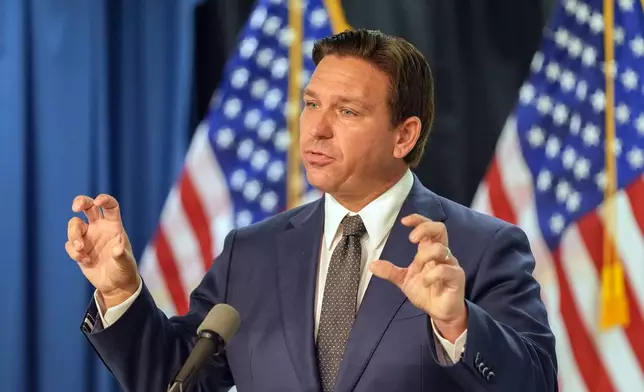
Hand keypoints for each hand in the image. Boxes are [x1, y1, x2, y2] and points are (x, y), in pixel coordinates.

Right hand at [65, 194, 139, 310]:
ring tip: (81, 250)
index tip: (98, 202)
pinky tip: (85, 260)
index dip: (104, 200)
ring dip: (74, 235)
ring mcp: (88, 237)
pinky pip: (70, 244)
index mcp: (114, 226)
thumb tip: (117, 249)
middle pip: (88, 206)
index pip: (110, 206)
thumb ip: (121, 256)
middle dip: (80, 202)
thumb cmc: (124, 270)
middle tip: (75, 207)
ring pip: (74, 225)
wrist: (115, 285)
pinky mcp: (79, 249)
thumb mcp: (125, 263)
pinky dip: (74, 252)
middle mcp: (99, 228)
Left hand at [370, 214, 466, 341]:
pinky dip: (431, 276)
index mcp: (429, 251)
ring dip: (424, 257)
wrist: (439, 312)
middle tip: (411, 239)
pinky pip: (445, 270)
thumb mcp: (404, 280)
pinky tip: (425, 283)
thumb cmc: (426, 292)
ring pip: (440, 249)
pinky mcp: (456, 277)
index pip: (429, 228)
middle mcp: (442, 254)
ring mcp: (451, 265)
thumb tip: (372, 265)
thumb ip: (390, 271)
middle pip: (440, 229)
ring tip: (416, 270)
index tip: (404, 221)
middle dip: (425, 228)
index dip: (418, 220)